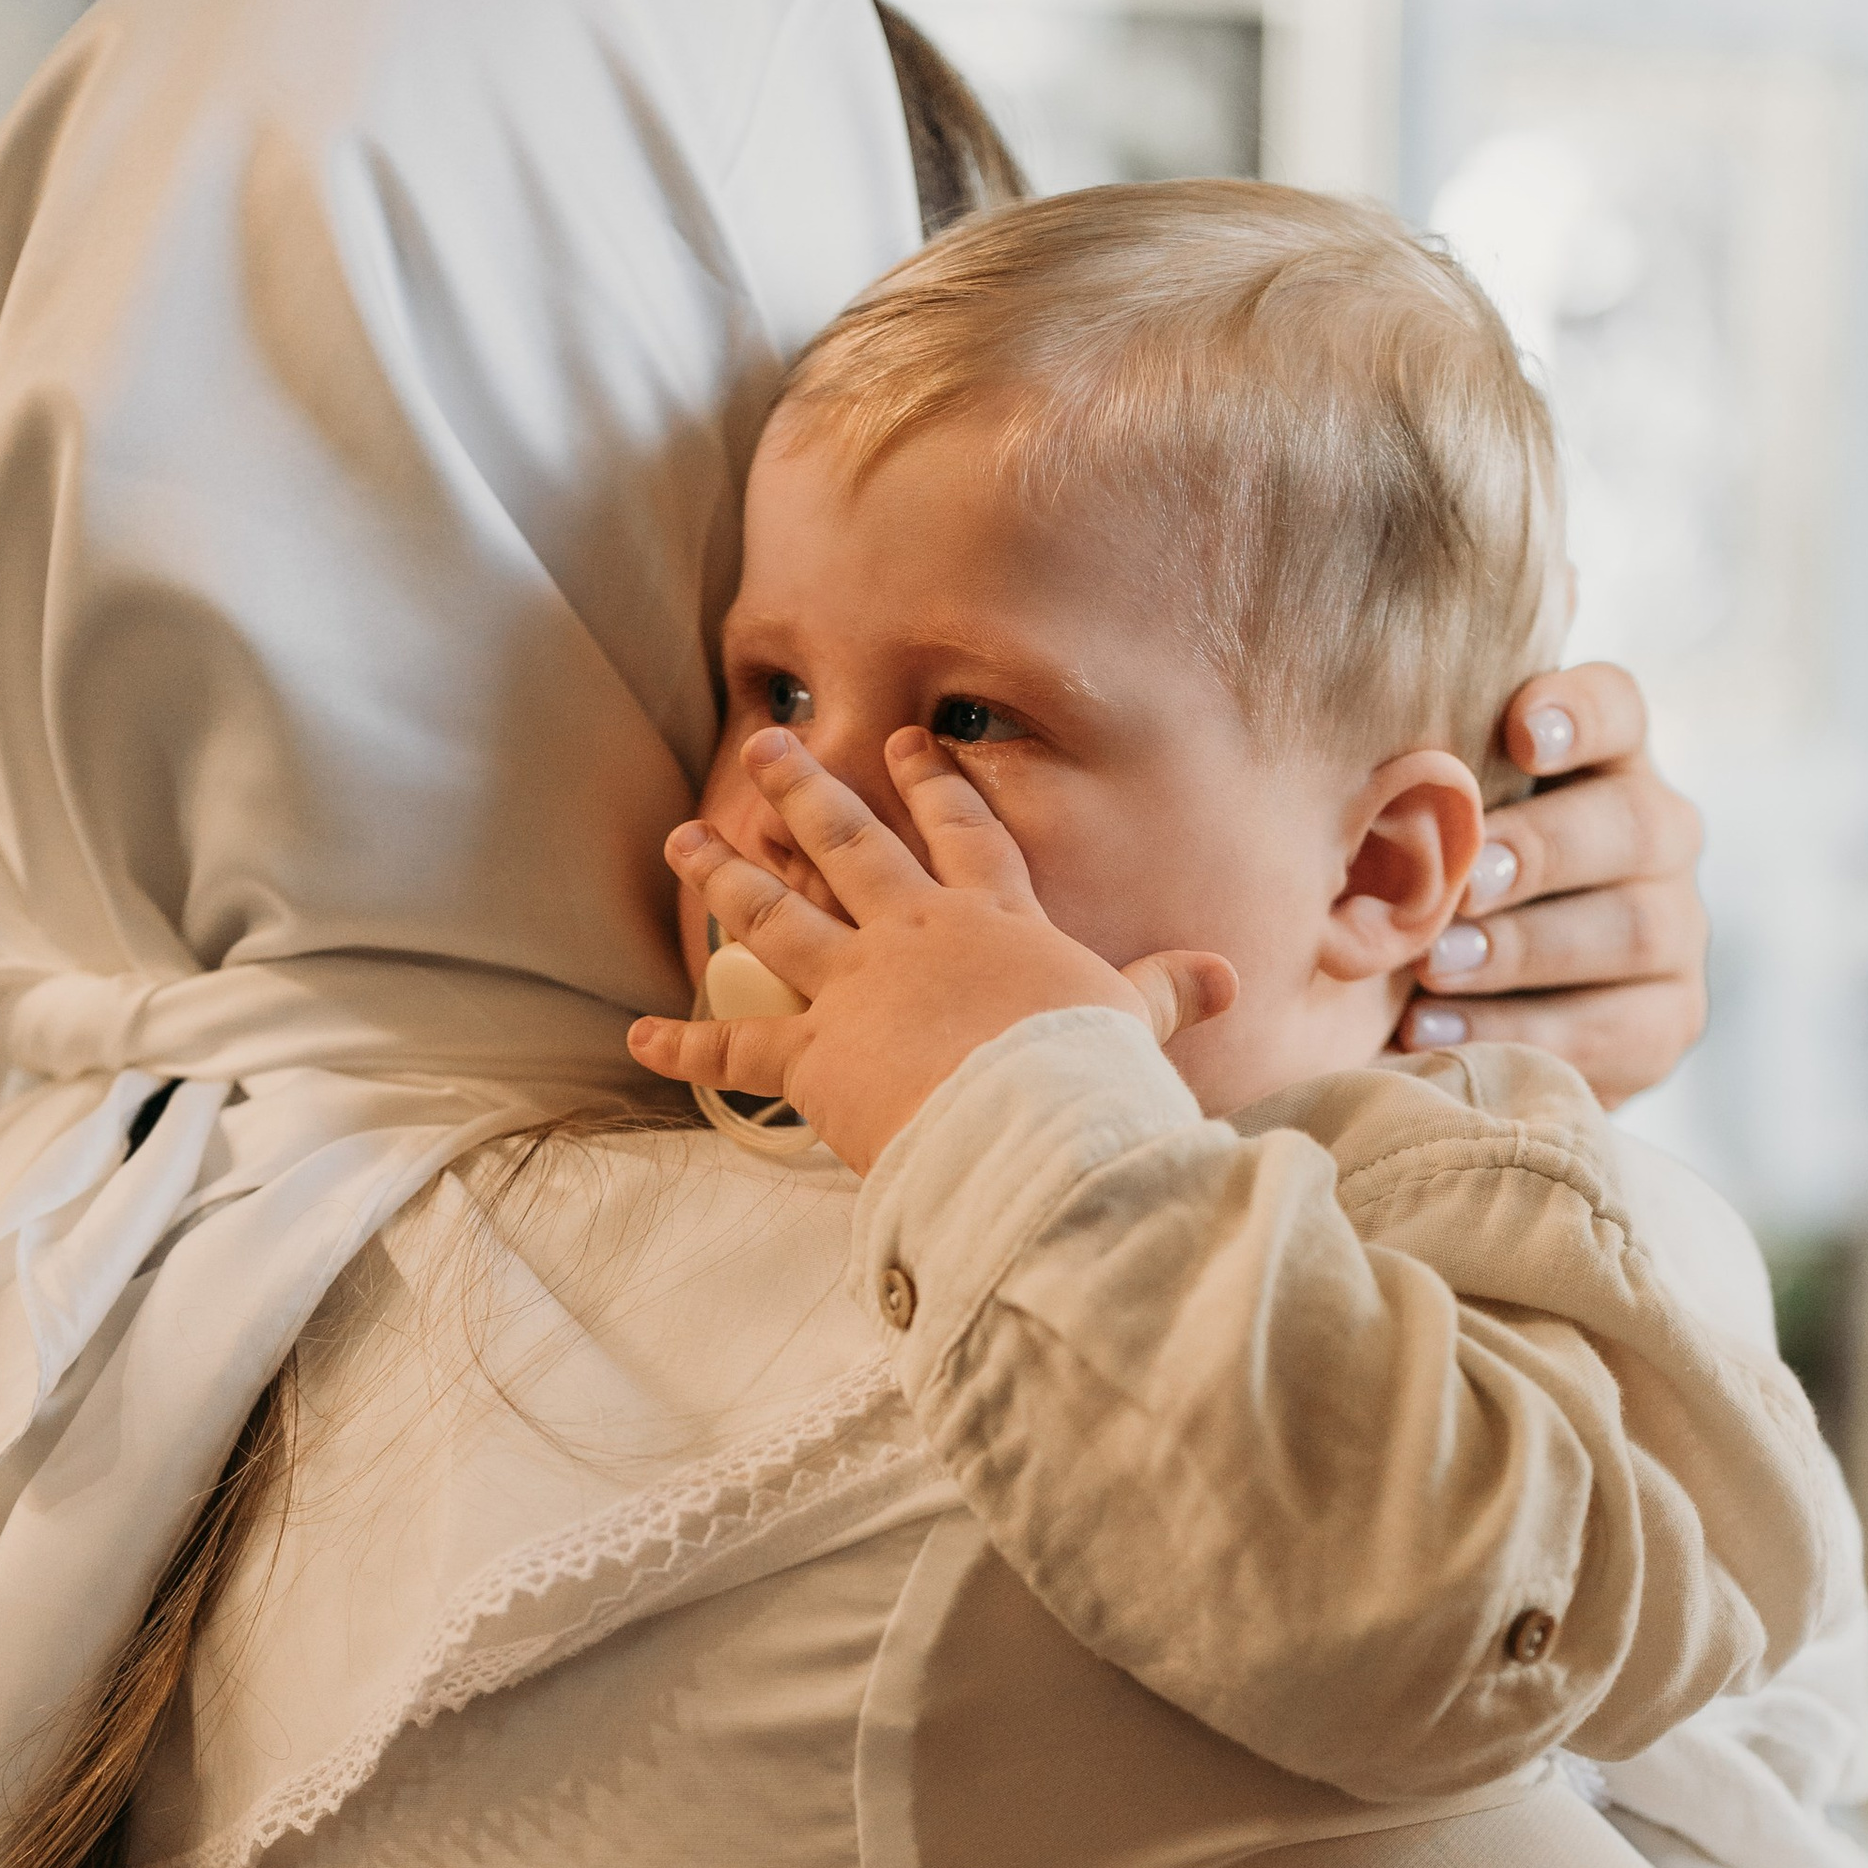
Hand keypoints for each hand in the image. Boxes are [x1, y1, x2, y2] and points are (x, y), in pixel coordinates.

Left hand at [628, 728, 1234, 1176]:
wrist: (1040, 1125)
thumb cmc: (1092, 1077)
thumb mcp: (1135, 1024)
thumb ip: (1166, 994)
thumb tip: (1228, 979)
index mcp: (996, 925)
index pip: (966, 838)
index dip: (938, 787)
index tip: (913, 742)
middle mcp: (917, 938)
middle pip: (854, 845)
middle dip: (808, 792)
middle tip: (767, 748)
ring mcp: (859, 989)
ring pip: (779, 917)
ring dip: (729, 876)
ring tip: (686, 836)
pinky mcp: (817, 1055)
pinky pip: (739, 1047)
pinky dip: (687, 1044)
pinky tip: (640, 1032)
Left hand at [1398, 664, 1706, 1106]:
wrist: (1445, 1017)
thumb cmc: (1425, 883)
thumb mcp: (1424, 810)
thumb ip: (1437, 728)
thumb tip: (1504, 594)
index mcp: (1604, 761)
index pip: (1619, 708)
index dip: (1578, 713)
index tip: (1519, 730)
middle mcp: (1658, 835)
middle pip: (1632, 823)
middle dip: (1542, 852)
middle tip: (1463, 882)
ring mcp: (1675, 932)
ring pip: (1634, 928)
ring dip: (1524, 950)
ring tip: (1432, 971)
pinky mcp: (1667, 1023)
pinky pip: (1615, 1029)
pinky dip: (1522, 1033)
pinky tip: (1438, 1036)